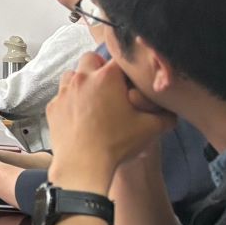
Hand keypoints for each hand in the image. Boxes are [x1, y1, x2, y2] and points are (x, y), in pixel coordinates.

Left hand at [47, 52, 173, 192]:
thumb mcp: (150, 129)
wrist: (84, 165)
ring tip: (93, 100)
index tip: (129, 80)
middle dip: (100, 68)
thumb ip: (165, 116)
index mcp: (107, 77)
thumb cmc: (117, 144)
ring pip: (72, 75)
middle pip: (91, 59)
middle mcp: (82, 78)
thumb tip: (173, 111)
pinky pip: (61, 96)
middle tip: (110, 88)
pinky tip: (79, 116)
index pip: (119, 59)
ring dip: (82, 82)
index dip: (126, 68)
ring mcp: (64, 92)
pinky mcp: (53, 107)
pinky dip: (70, 101)